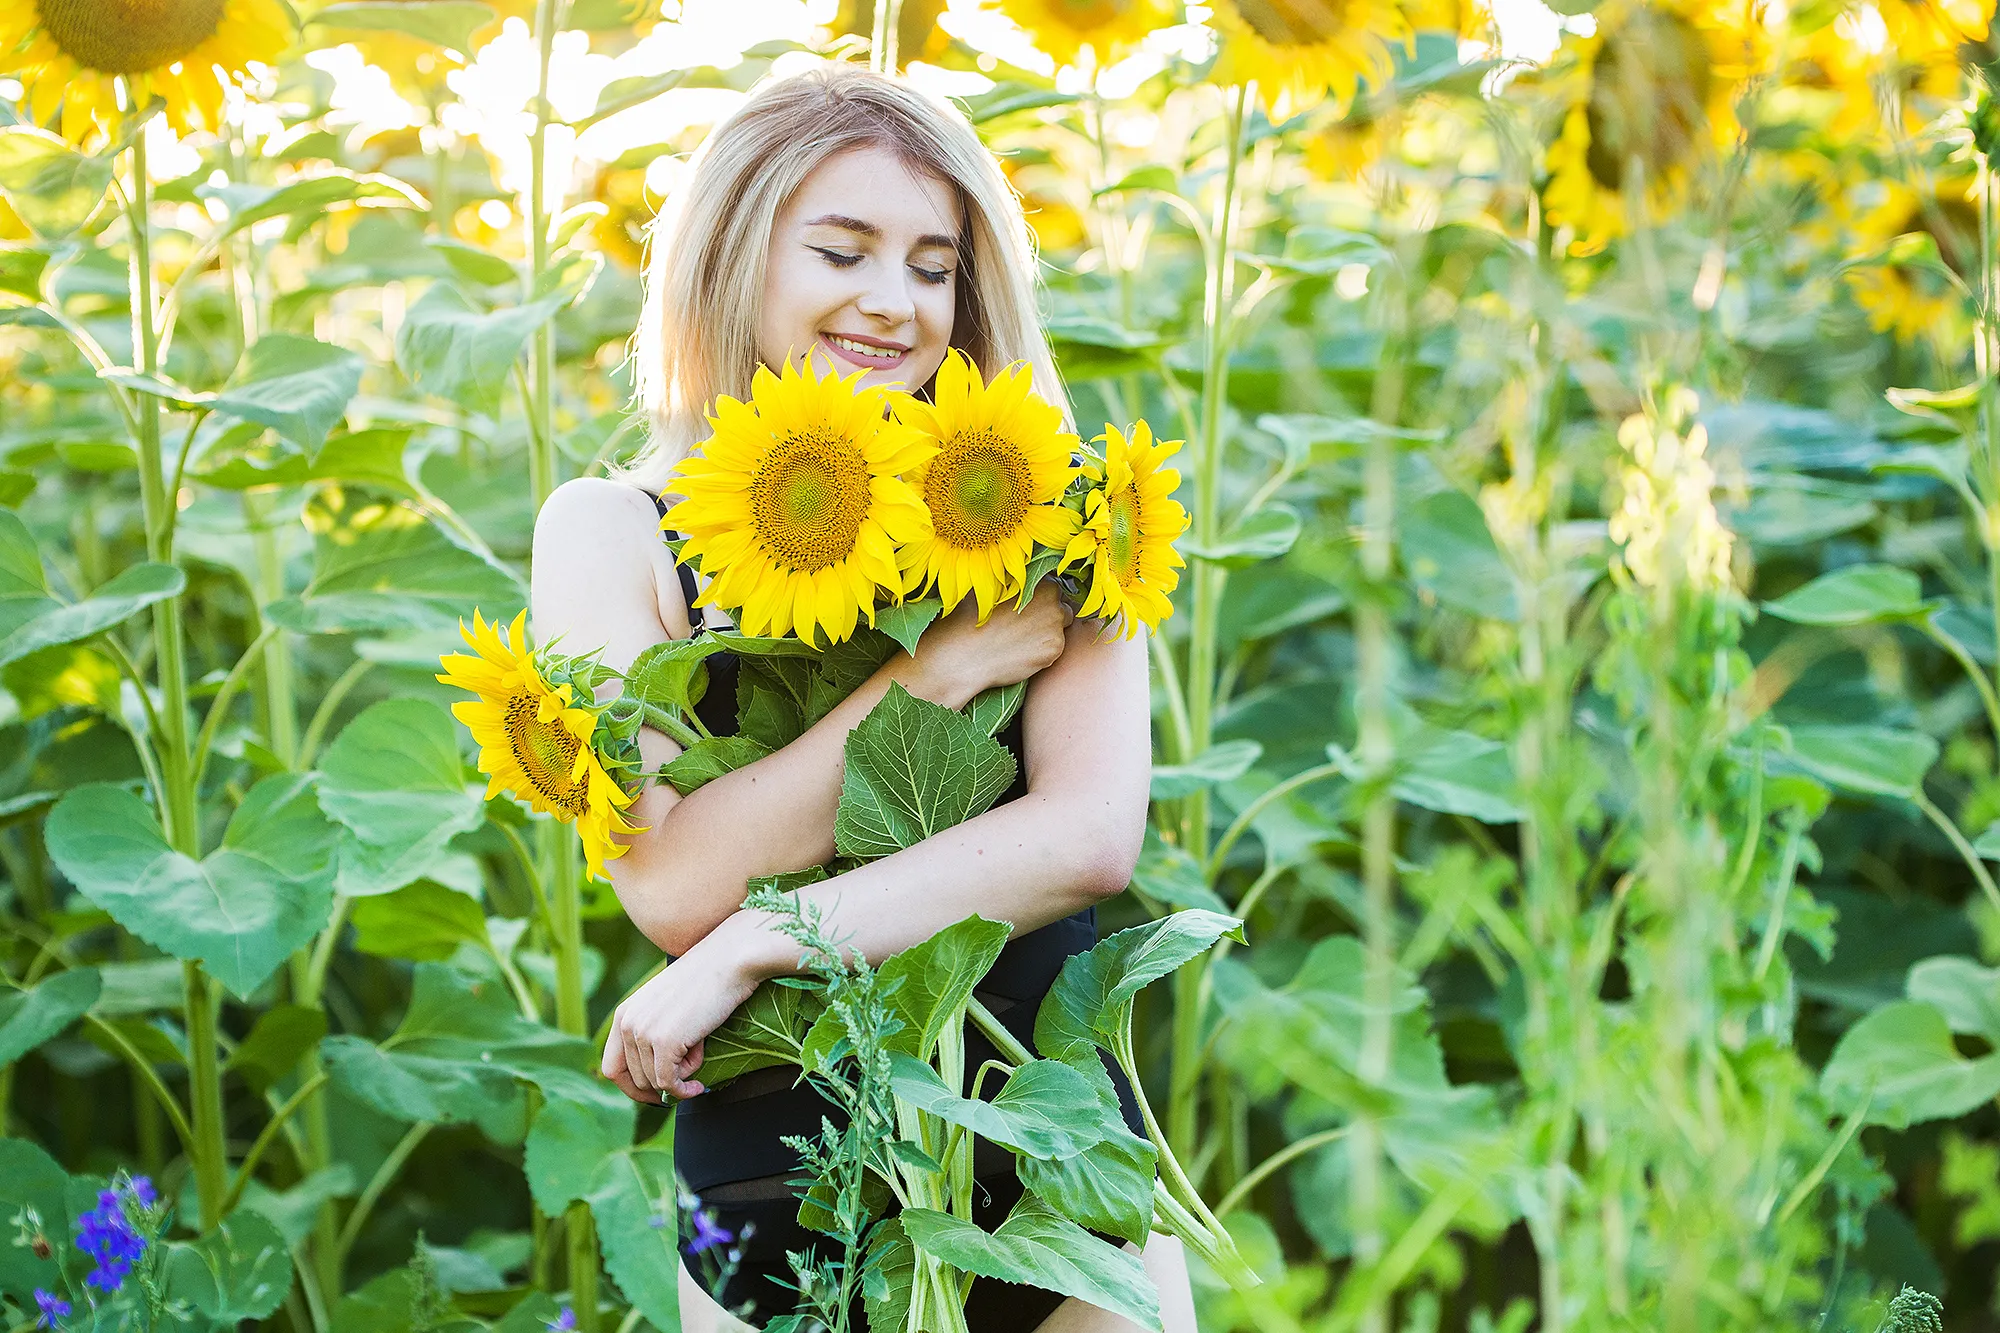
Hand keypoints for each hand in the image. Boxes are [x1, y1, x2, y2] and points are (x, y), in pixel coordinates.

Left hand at [600, 932, 760, 1102]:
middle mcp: (627, 1022)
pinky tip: (698, 1086)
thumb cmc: (707, 982)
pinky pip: (669, 1083)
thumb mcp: (667, 1006)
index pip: (612, 1067)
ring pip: (653, 1083)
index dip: (632, 1087)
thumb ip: (654, 1033)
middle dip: (660, 1087)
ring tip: (700, 1055)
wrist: (728, 960)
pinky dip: (684, 1090)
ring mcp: (643, 1032)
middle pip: (632, 1080)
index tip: (655, 1093)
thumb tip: (657, 1081)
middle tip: (684, 1084)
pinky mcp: (664, 1042)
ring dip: (679, 1079)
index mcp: (624, 1013)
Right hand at [905, 582, 1072, 705]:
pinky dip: (1043, 651)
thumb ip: (1013, 582)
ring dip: (1048, 632)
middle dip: (1050, 614)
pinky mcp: (1053, 650)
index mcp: (1038, 581)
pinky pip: (1055, 649)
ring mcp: (1056, 627)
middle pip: (1063, 607)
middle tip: (1027, 625)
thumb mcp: (989, 587)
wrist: (965, 654)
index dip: (1043, 597)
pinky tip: (1021, 653)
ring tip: (1021, 640)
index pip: (1054, 586)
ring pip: (1061, 629)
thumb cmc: (970, 619)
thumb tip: (1017, 578)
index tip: (1031, 607)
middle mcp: (1053, 602)